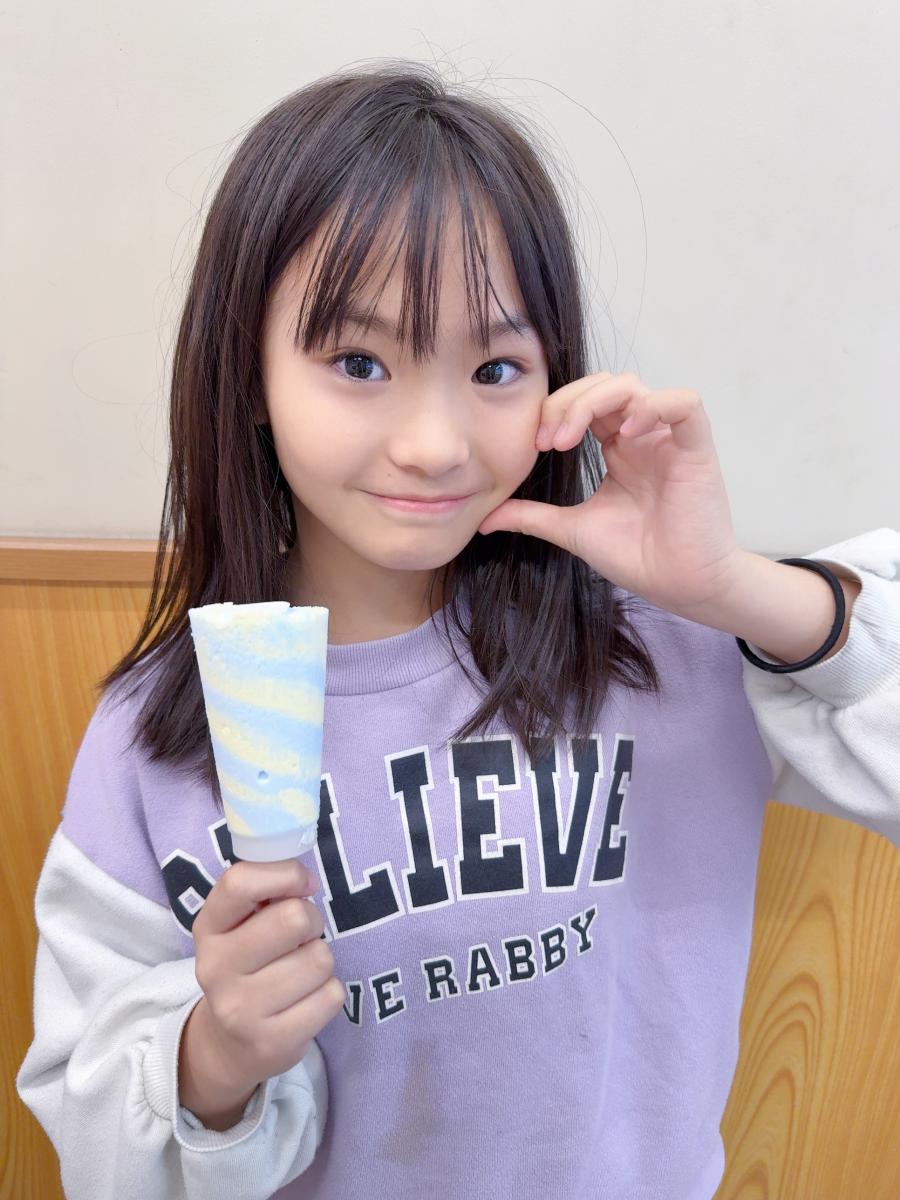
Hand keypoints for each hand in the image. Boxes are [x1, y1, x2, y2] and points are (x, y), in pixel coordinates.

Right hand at [186, 859, 345, 1099]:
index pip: (239, 883)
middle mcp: (216, 968)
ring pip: (319, 959)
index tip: (303, 884)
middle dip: (312, 920)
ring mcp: (241, 1010)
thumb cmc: (248, 965)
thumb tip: (306, 879)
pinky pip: (332, 996)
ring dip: (321, 960)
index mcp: (208, 928)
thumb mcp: (239, 925)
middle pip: (293, 919)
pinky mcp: (273, 1042)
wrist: (230, 1045)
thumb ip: (264, 891)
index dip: (284, 874)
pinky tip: (305, 1000)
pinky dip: (328, 993)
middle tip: (302, 936)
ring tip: (300, 971)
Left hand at [477, 371, 746, 617]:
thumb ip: (532, 517)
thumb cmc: (638, 557)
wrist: (680, 587)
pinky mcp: (697, 449)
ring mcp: (669, 440)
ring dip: (595, 401)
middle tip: (547, 441)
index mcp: (617, 448)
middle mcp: (642, 436)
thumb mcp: (572, 530)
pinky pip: (685, 402)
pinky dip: (653, 405)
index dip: (555, 411)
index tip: (536, 445)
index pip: (584, 401)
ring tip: (570, 438)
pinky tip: (625, 432)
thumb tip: (485, 518)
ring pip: (634, 385)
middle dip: (567, 402)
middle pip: (604, 384)